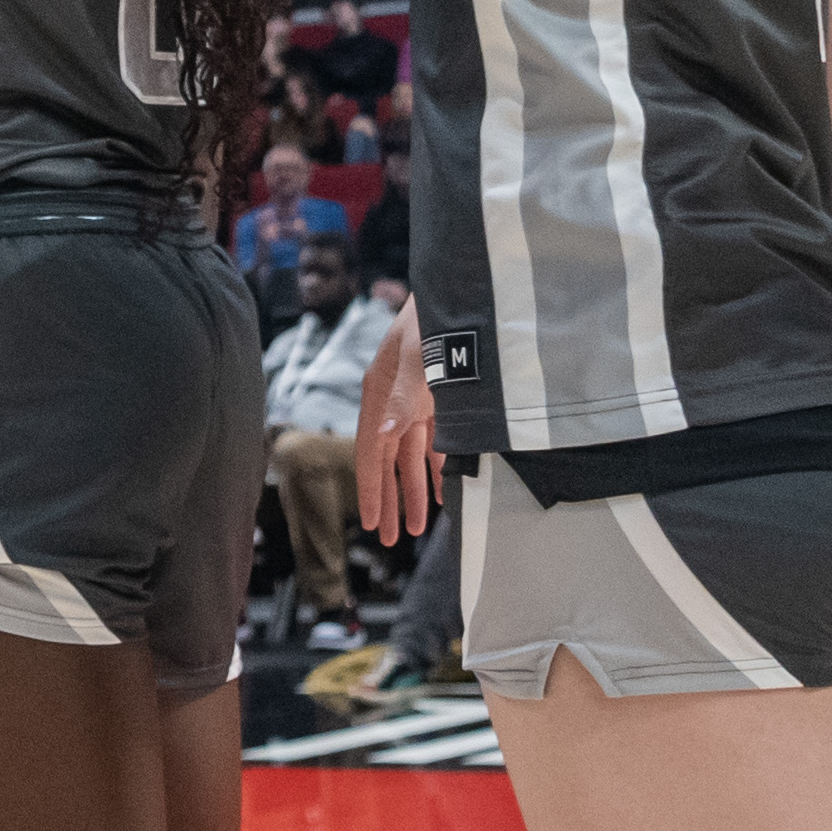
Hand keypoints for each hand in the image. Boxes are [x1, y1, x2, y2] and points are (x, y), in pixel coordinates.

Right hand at [355, 312, 442, 545]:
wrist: (459, 292)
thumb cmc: (432, 320)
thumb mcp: (419, 357)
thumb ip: (400, 396)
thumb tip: (384, 434)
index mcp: (379, 393)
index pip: (371, 452)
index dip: (372, 489)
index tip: (372, 523)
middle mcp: (391, 400)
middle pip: (388, 460)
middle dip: (391, 499)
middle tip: (392, 538)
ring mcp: (414, 399)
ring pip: (410, 455)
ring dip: (414, 489)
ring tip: (416, 527)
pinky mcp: (437, 397)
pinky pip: (434, 440)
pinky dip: (438, 466)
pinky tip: (445, 491)